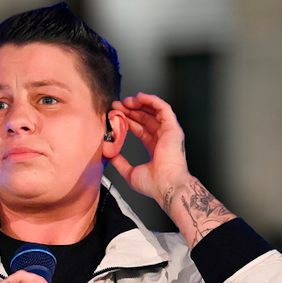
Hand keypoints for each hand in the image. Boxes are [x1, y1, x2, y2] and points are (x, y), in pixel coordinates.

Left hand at [108, 93, 191, 208]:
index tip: (114, 117)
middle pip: (145, 119)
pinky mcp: (172, 128)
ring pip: (154, 112)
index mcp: (155, 148)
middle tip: (116, 106)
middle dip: (130, 111)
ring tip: (125, 101)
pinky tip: (140, 97)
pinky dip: (152, 101)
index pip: (140, 129)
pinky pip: (163, 109)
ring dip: (140, 104)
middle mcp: (163, 139)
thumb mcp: (129, 172)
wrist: (165, 185)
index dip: (127, 121)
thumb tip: (109, 155)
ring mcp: (168, 133)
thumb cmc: (153, 184)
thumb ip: (120, 162)